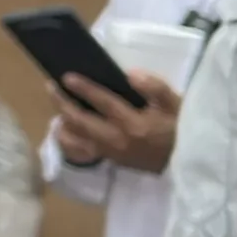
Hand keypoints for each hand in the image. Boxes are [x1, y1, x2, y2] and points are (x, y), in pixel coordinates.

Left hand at [49, 71, 180, 173]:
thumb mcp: (175, 104)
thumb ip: (155, 87)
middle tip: (51, 86)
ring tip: (56, 102)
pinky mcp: (108, 160)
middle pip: (79, 120)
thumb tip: (130, 74)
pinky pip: (79, 151)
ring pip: (75, 137)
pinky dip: (67, 139)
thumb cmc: (180, 128)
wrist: (185, 162)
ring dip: (62, 119)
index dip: (83, 88)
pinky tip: (62, 126)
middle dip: (62, 102)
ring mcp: (110, 153)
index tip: (67, 76)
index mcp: (133, 124)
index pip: (102, 103)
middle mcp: (116, 140)